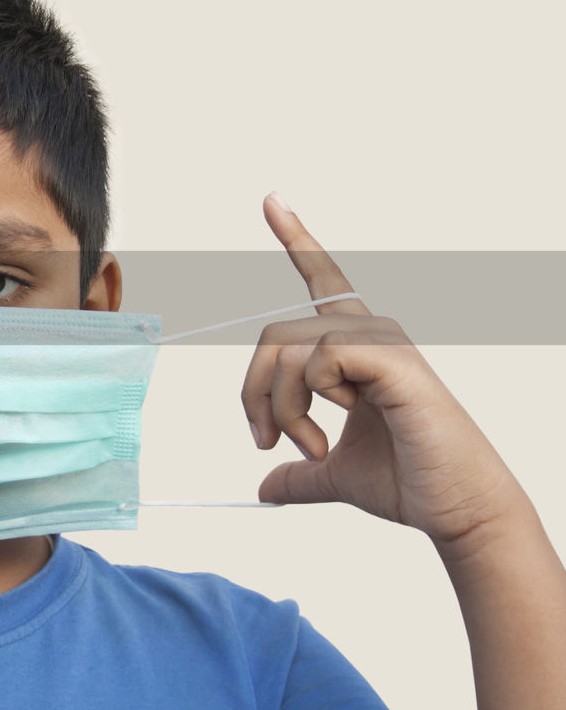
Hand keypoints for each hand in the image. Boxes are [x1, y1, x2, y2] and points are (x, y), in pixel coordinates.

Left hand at [242, 194, 521, 552]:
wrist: (455, 509)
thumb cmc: (409, 481)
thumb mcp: (333, 474)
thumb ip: (299, 473)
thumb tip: (266, 489)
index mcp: (356, 346)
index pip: (322, 282)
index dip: (297, 240)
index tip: (272, 200)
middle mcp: (371, 332)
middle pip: (274, 334)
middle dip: (253, 392)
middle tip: (262, 441)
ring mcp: (385, 342)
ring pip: (290, 350)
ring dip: (283, 409)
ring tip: (310, 447)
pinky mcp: (394, 360)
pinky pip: (322, 356)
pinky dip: (314, 397)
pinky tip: (345, 422)